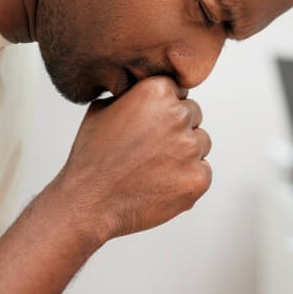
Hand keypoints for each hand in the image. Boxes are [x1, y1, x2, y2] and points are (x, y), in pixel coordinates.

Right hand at [50, 76, 212, 240]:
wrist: (89, 202)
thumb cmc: (92, 158)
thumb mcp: (102, 109)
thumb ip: (133, 95)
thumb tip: (145, 91)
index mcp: (157, 92)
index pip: (179, 91)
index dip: (164, 109)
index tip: (151, 123)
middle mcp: (178, 116)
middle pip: (193, 115)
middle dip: (176, 129)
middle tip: (150, 149)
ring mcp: (191, 148)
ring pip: (201, 143)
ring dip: (185, 153)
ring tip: (153, 168)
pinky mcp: (198, 178)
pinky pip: (203, 171)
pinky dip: (187, 178)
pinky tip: (161, 184)